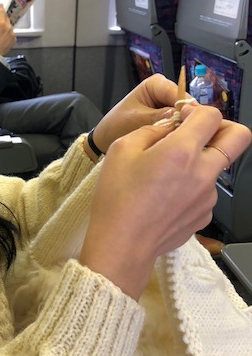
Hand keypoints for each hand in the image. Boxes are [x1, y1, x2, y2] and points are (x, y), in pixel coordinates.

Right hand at [0, 4, 15, 55]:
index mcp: (0, 23)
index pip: (2, 12)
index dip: (1, 8)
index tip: (1, 5)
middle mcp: (8, 27)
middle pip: (6, 19)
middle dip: (3, 19)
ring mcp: (12, 33)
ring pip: (9, 26)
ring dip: (5, 27)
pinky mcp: (14, 39)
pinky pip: (11, 33)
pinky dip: (8, 34)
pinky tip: (2, 38)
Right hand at [80, 103, 251, 299]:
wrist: (122, 245)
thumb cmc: (117, 197)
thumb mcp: (122, 149)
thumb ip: (151, 129)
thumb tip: (169, 125)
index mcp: (182, 151)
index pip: (211, 115)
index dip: (196, 110)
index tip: (180, 118)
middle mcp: (204, 172)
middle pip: (238, 137)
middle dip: (222, 128)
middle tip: (198, 134)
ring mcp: (208, 196)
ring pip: (217, 166)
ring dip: (199, 162)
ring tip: (164, 176)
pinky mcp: (204, 215)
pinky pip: (205, 191)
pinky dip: (191, 186)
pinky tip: (165, 197)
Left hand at [92, 74, 178, 153]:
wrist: (108, 137)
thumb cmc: (117, 124)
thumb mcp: (137, 120)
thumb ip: (159, 117)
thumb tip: (180, 117)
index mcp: (157, 84)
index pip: (179, 94)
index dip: (186, 110)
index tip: (189, 126)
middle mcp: (166, 92)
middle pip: (186, 106)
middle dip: (184, 121)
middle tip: (182, 138)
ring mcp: (169, 107)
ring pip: (185, 117)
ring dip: (181, 129)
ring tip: (175, 142)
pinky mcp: (170, 120)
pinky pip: (180, 126)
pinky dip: (177, 134)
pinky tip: (173, 143)